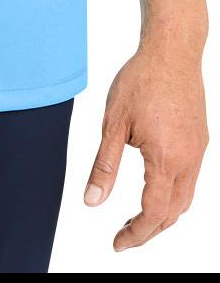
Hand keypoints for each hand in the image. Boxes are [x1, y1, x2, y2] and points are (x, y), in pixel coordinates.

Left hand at [83, 40, 208, 250]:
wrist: (172, 50)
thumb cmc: (141, 80)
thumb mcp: (113, 123)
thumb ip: (104, 166)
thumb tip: (92, 202)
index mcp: (166, 159)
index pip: (153, 213)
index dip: (135, 234)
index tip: (117, 243)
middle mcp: (189, 160)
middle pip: (173, 212)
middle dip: (149, 230)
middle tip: (124, 236)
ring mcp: (198, 150)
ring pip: (185, 199)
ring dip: (164, 215)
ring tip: (138, 219)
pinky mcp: (201, 140)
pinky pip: (191, 179)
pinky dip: (174, 195)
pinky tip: (156, 188)